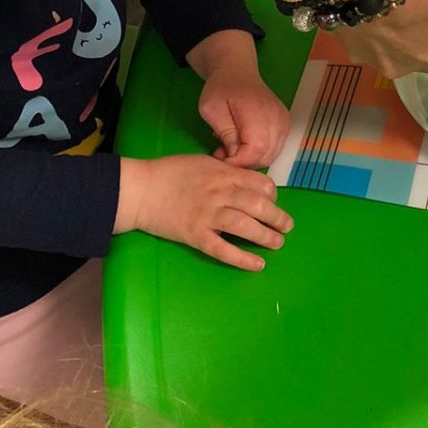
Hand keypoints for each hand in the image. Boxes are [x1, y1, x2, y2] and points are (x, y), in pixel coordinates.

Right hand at [113, 156, 291, 271]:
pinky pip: (224, 250)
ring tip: (277, 244)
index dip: (272, 195)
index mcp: (223, 174)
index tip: (273, 202)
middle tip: (287, 227)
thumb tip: (247, 182)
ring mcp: (208, 216)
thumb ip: (226, 171)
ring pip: (245, 227)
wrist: (140, 190)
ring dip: (266, 237)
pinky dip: (242, 259)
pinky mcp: (196, 236)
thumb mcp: (202, 162)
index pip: (260, 184)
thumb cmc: (169, 173)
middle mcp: (220, 194)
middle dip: (278, 218)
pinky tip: (257, 264)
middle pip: (258, 206)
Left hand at [187, 30, 290, 168]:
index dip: (239, 162)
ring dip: (250, 159)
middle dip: (243, 162)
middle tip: (222, 153)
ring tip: (231, 148)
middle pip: (266, 155)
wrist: (237, 72)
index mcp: (257, 110)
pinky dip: (259, 153)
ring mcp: (283, 121)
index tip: (221, 160)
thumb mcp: (211, 109)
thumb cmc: (221, 89)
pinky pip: (274, 149)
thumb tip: (235, 156)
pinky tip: (243, 144)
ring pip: (271, 156)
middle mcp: (276, 117)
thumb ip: (225, 133)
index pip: (256, 148)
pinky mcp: (284, 125)